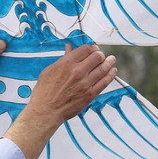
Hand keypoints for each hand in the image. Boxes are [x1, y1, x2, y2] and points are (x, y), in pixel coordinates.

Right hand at [4, 44, 115, 158]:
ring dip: (109, 62)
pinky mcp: (90, 94)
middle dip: (100, 54)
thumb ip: (63, 58)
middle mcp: (77, 71)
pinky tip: (113, 71)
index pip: (86, 49)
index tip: (93, 49)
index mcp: (66, 63)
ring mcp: (85, 83)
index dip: (91, 47)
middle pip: (97, 56)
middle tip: (100, 56)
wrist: (46, 111)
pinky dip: (111, 75)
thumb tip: (69, 48)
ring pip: (103, 68)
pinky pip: (104, 82)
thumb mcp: (50, 70)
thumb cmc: (44, 91)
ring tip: (111, 60)